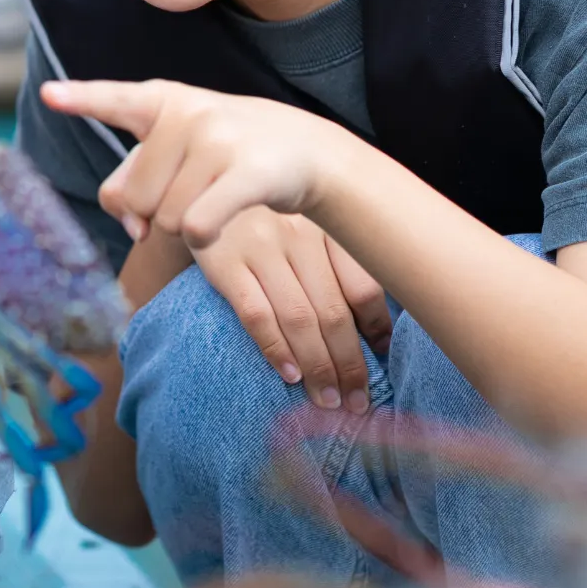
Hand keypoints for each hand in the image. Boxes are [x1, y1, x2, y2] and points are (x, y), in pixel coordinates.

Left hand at [40, 78, 358, 247]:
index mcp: (163, 101)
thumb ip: (132, 184)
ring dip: (184, 224)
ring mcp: (220, 139)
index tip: (49, 93)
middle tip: (193, 190)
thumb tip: (132, 228)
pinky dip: (202, 237)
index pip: (114, 101)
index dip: (81, 99)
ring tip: (215, 196)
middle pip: (135, 197)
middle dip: (157, 210)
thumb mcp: (174, 152)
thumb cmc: (224, 153)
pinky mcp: (249, 172)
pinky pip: (196, 226)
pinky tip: (222, 223)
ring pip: (164, 218)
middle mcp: (189, 113)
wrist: (307, 152)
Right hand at [191, 206, 390, 412]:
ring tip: (329, 401)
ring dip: (318, 367)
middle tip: (358, 403)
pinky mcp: (223, 261)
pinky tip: (290, 376)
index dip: (377, 331)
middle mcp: (298, 233)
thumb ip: (338, 265)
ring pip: (298, 318)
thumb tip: (377, 334)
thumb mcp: (307, 226)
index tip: (382, 360)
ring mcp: (259, 246)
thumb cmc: (267, 216)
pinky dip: (275, 348)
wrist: (204, 184)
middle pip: (333, 311)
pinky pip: (256, 314)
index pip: (363, 287)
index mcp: (328, 225)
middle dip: (349, 365)